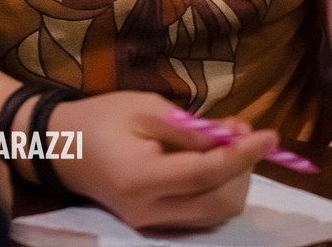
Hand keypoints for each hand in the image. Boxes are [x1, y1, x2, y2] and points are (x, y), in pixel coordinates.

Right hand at [45, 92, 276, 229]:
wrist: (61, 147)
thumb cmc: (100, 118)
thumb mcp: (143, 107)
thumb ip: (189, 127)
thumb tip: (235, 136)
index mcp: (141, 178)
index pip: (205, 173)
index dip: (243, 155)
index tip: (271, 134)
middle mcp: (149, 210)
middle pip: (219, 201)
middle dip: (242, 168)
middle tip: (244, 131)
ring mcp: (152, 223)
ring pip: (216, 213)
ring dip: (234, 180)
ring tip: (229, 142)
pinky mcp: (156, 224)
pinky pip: (203, 214)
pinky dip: (220, 189)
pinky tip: (215, 161)